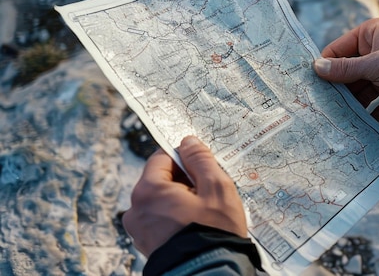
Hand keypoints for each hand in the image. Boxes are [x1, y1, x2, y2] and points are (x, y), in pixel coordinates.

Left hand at [122, 136, 246, 256]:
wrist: (210, 275)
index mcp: (148, 191)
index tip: (203, 163)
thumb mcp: (216, 188)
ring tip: (206, 211)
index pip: (162, 157)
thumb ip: (201, 160)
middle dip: (185, 180)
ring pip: (162, 200)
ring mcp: (139, 230)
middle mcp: (136, 209)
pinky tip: (197, 224)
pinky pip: (161, 219)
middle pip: (160, 179)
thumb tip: (188, 142)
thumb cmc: (213, 232)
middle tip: (209, 190)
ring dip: (182, 199)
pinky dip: (177, 217)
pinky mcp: (147, 245)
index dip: (184, 156)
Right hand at [314, 18, 378, 121]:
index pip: (339, 50)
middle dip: (337, 89)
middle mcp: (376, 53)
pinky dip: (368, 116)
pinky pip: (377, 106)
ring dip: (351, 105)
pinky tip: (355, 127)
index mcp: (370, 35)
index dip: (325, 65)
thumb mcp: (374, 64)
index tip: (309, 82)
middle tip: (317, 105)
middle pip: (348, 73)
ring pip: (361, 91)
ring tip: (333, 119)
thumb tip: (317, 67)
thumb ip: (345, 69)